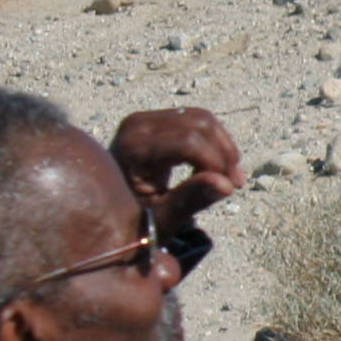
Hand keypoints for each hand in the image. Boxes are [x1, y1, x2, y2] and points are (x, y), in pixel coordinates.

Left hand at [108, 108, 244, 236]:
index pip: (190, 142)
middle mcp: (136, 125)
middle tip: (234, 185)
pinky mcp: (154, 119)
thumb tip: (226, 185)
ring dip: (223, 147)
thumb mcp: (160, 219)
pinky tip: (217, 166)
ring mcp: (144, 119)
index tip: (229, 189)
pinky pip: (196, 119)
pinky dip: (214, 141)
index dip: (216, 163)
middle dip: (224, 154)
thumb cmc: (133, 221)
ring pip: (203, 119)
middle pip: (200, 125)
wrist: (106, 210)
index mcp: (134, 149)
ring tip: (229, 176)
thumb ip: (190, 200)